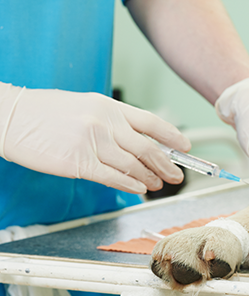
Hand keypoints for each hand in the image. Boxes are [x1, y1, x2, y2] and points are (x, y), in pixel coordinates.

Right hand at [0, 83, 190, 193]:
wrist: (10, 117)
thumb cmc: (45, 113)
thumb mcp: (85, 106)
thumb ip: (112, 123)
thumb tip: (138, 143)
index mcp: (109, 106)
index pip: (151, 122)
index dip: (172, 136)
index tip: (185, 146)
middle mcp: (105, 123)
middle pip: (148, 147)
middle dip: (167, 163)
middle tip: (177, 175)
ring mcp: (92, 142)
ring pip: (133, 165)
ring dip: (149, 177)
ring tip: (158, 184)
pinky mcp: (79, 162)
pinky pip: (112, 177)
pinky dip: (130, 185)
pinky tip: (139, 189)